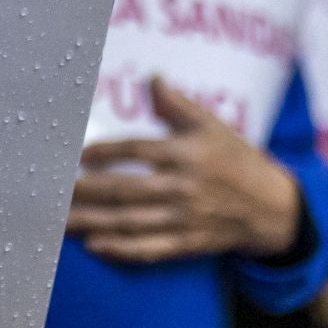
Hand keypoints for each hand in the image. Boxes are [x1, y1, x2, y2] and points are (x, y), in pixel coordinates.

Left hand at [68, 77, 300, 263]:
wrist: (273, 208)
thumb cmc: (236, 160)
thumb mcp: (213, 126)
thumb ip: (178, 105)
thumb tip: (152, 78)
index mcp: (188, 154)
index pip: (140, 151)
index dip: (108, 153)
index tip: (80, 156)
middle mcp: (185, 188)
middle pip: (127, 190)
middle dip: (87, 192)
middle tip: (54, 191)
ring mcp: (186, 219)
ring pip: (131, 223)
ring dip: (93, 223)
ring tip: (62, 221)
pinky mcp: (188, 244)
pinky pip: (150, 249)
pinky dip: (121, 250)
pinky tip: (95, 246)